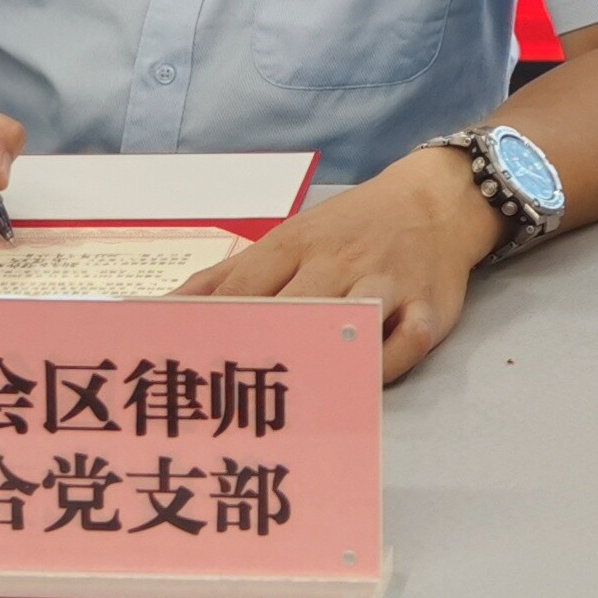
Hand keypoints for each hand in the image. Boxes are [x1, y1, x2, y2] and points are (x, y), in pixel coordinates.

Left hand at [169, 147, 497, 382]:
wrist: (434, 200)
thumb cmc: (347, 229)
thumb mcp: (286, 239)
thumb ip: (228, 277)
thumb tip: (163, 308)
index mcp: (294, 246)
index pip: (244, 290)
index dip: (209, 327)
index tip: (179, 361)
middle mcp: (337, 264)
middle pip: (292, 309)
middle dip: (259, 346)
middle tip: (220, 394)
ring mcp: (385, 284)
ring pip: (347, 322)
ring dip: (318, 354)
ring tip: (284, 398)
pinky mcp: (428, 308)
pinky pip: (405, 343)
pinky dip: (382, 365)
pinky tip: (358, 384)